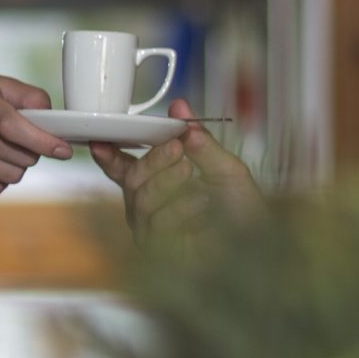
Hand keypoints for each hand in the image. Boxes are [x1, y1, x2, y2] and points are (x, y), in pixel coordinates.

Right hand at [0, 68, 69, 197]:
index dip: (43, 141)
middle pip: (19, 157)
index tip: (63, 150)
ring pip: (10, 177)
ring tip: (0, 148)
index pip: (14, 127)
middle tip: (19, 139)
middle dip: (30, 150)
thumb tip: (55, 119)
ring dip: (15, 166)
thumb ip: (26, 96)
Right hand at [88, 98, 259, 240]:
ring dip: (167, 181)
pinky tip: (201, 205)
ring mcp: (149, 227)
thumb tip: (180, 108)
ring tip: (192, 174)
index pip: (125, 167)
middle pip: (133, 176)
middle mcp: (147, 205)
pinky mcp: (157, 248)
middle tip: (176, 147)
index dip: (110, 154)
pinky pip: (156, 221)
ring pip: (142, 197)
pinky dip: (179, 209)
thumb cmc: (242, 212)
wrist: (257, 249)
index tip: (102, 140)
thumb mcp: (225, 169)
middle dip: (154, 160)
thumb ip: (200, 141)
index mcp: (157, 183)